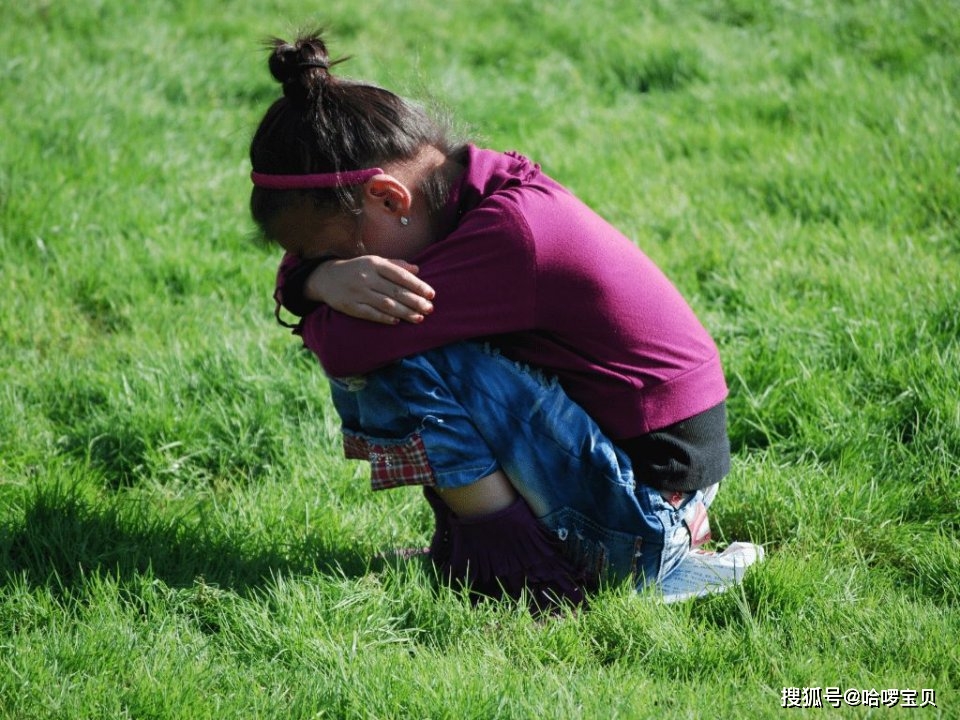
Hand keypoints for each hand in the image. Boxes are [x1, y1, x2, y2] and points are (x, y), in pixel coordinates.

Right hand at [305, 255, 435, 324]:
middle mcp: (367, 277)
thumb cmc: (357, 269)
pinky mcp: (350, 306)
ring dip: (404, 312)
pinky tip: (397, 321)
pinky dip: (384, 317)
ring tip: (419, 317)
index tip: (431, 294)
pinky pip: (370, 313)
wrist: (326, 277)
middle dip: (415, 301)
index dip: (417, 285)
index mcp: (374, 264)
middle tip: (429, 309)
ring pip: (385, 304)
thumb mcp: (374, 261)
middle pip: (395, 291)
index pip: (400, 275)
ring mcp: (358, 292)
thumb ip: (396, 265)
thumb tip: (417, 270)